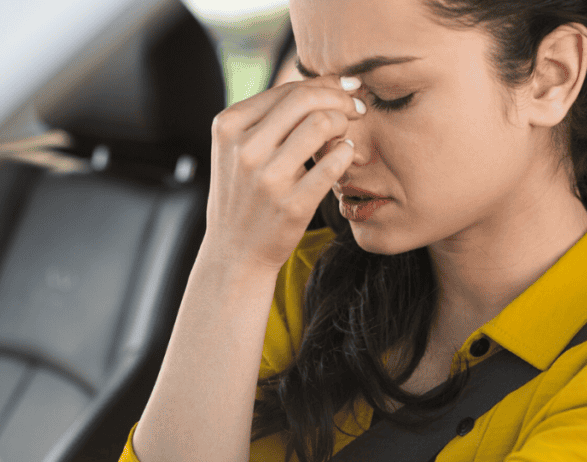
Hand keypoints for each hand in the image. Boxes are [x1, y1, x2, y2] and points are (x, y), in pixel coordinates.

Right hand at [202, 75, 364, 270]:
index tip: (346, 89)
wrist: (234, 252)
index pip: (288, 90)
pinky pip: (334, 162)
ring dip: (344, 124)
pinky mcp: (291, 204)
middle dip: (340, 98)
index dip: (326, 84)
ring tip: (346, 134)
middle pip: (306, 99)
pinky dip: (347, 152)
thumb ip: (269, 117)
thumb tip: (325, 84)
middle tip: (357, 107)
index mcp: (228, 126)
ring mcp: (267, 178)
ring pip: (321, 124)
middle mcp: (244, 149)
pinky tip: (346, 154)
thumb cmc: (244, 194)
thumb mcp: (238, 149)